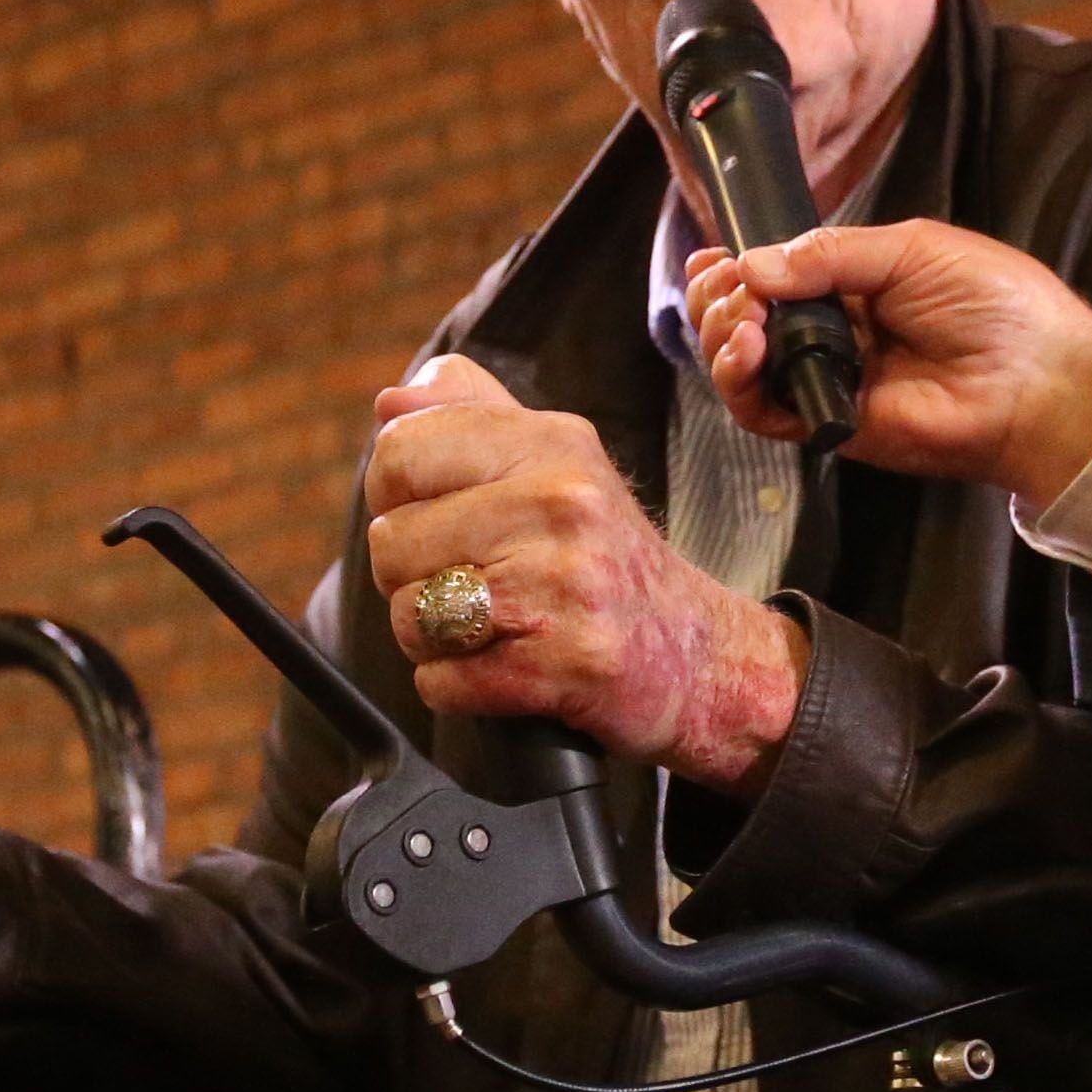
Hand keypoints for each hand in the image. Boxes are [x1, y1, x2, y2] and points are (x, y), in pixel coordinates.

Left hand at [363, 355, 808, 795]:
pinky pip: (443, 681)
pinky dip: (459, 688)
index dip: (394, 498)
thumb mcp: (560, 463)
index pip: (399, 451)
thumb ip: (475, 418)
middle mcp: (564, 502)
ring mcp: (567, 584)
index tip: (438, 521)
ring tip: (496, 629)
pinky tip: (509, 670)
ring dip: (435, 639)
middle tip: (476, 586)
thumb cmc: (610, 560)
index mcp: (555, 443)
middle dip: (412, 578)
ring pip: (411, 614)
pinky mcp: (567, 663)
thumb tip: (389, 403)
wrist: (702, 656)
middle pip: (392, 542)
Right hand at [683, 221, 1091, 509]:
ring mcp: (826, 380)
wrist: (1039, 381)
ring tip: (740, 318)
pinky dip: (740, 382)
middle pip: (743, 319)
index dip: (735, 266)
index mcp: (852, 283)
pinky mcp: (828, 425)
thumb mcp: (911, 250)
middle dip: (719, 298)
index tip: (714, 255)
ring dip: (721, 335)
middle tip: (726, 285)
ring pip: (741, 366)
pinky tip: (749, 349)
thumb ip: (830, 254)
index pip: (771, 275)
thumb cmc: (995, 305)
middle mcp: (832, 332)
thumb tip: (753, 265)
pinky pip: (763, 412)